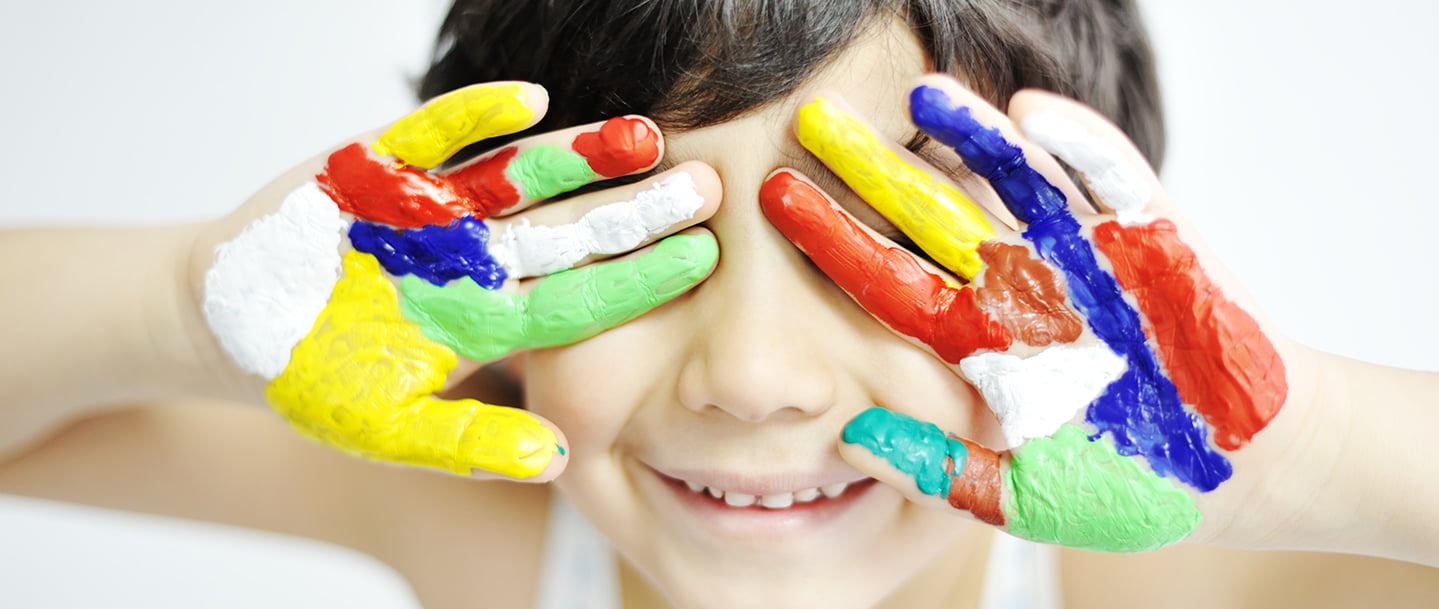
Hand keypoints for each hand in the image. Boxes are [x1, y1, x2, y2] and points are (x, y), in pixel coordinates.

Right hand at [197, 81, 719, 480]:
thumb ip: (466, 443)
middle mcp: (476, 257)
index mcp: (487, 319)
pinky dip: (476, 114)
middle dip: (634, 209)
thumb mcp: (385, 427)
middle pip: (568, 230)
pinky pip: (435, 135)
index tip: (703, 258)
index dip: (640, 279)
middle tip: (707, 184)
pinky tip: (532, 99)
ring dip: (576, 153)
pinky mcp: (382, 163)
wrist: (232, 319)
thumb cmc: (315, 377)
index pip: (580, 298)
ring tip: (642, 134)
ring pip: (517, 176)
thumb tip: (555, 461)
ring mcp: (433, 208)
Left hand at [759, 74, 1314, 551]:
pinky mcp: (1153, 233)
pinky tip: (1027, 113)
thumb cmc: (1132, 488)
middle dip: (874, 169)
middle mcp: (1019, 286)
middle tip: (813, 118)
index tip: (771, 200)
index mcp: (979, 345)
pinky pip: (1108, 178)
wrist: (1247, 470)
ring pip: (1013, 178)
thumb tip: (847, 442)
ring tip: (918, 92)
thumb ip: (937, 469)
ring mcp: (1083, 253)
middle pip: (930, 214)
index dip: (831, 242)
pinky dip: (1073, 144)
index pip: (887, 284)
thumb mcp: (1022, 497)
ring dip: (969, 134)